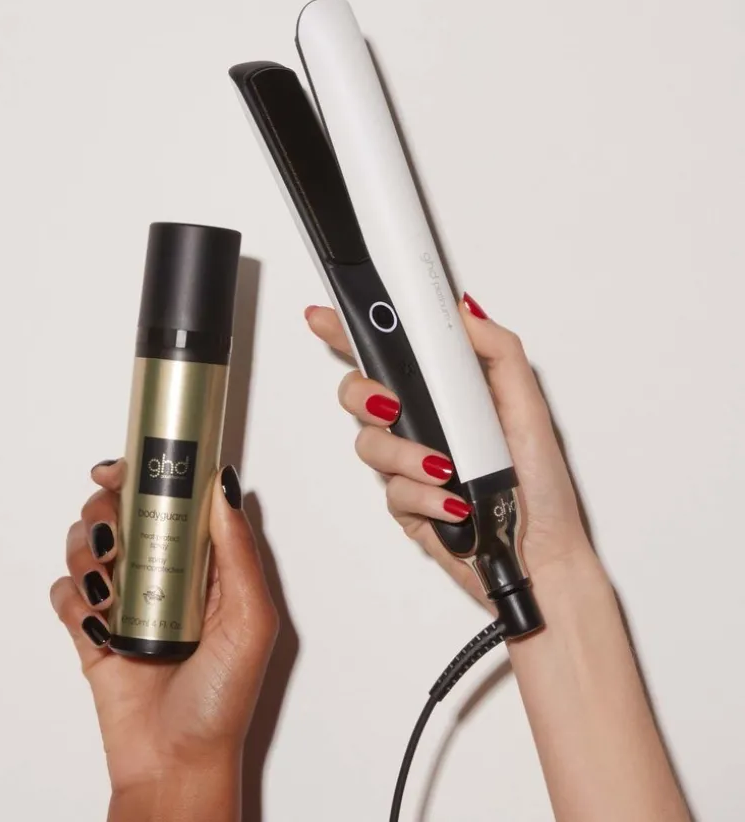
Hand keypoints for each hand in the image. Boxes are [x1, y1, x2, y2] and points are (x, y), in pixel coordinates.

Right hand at [50, 463, 277, 814]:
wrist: (175, 762)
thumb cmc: (222, 698)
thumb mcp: (250, 620)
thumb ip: (238, 552)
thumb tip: (223, 486)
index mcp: (203, 562)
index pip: (170, 498)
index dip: (143, 475)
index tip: (120, 468)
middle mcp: (161, 571)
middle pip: (119, 511)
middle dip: (105, 513)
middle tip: (112, 539)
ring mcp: (124, 598)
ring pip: (86, 543)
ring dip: (85, 555)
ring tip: (107, 592)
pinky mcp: (91, 628)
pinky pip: (65, 591)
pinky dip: (73, 598)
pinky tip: (97, 622)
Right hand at [305, 293, 595, 603]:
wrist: (543, 554)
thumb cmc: (541, 485)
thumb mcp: (528, 406)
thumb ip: (499, 352)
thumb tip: (465, 312)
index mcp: (445, 393)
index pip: (389, 354)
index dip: (349, 333)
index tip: (324, 317)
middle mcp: (421, 424)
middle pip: (359, 394)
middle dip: (363, 394)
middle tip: (388, 403)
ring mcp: (409, 464)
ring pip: (370, 443)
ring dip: (405, 454)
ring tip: (445, 470)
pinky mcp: (406, 504)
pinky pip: (393, 491)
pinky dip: (424, 496)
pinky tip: (453, 505)